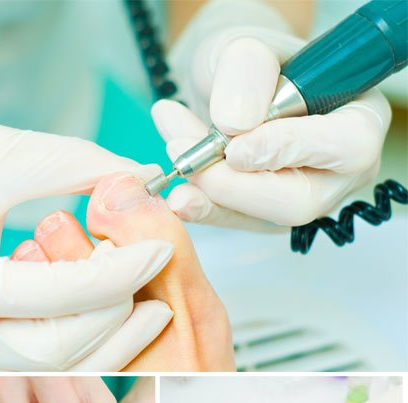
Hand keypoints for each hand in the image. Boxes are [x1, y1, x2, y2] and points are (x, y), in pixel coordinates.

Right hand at [0, 125, 171, 369]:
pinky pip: (33, 369)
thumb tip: (135, 179)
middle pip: (66, 350)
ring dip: (105, 343)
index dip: (125, 268)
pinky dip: (73, 348)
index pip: (68, 293)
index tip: (161, 243)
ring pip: (52, 372)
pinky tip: (99, 318)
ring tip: (142, 306)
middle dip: (121, 317)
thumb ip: (67, 165)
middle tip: (154, 279)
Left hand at [153, 34, 390, 227]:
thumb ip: (248, 74)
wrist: (232, 86)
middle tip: (189, 158)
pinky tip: (175, 185)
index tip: (236, 148)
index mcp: (361, 120)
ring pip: (260, 218)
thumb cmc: (254, 66)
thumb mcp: (250, 48)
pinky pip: (233, 222)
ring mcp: (303, 200)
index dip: (290, 150)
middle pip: (298, 200)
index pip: (344, 147)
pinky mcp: (266, 219)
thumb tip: (235, 125)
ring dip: (208, 192)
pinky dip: (200, 202)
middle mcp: (339, 172)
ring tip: (173, 152)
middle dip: (237, 185)